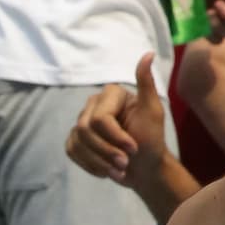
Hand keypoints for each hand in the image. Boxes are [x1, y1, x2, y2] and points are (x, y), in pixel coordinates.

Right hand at [67, 54, 165, 188]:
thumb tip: (148, 54)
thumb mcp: (153, 112)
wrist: (144, 167)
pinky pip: (72, 151)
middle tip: (125, 163)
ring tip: (118, 169)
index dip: (115, 137)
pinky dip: (89, 165)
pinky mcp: (76, 140)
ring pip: (78, 143)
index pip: (100, 119)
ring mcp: (82, 122)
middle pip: (85, 131)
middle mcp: (93, 104)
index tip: (133, 148)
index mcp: (111, 94)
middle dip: (106, 151)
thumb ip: (146, 85)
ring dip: (99, 162)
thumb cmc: (151, 140)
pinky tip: (105, 169)